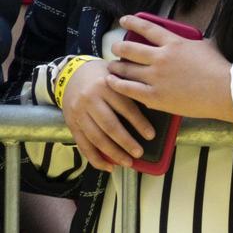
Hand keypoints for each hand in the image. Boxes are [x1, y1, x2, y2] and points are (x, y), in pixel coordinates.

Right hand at [59, 58, 153, 172]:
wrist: (71, 75)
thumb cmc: (103, 75)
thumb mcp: (117, 74)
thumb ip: (130, 87)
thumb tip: (153, 104)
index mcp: (107, 86)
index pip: (125, 108)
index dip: (139, 123)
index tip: (151, 135)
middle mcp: (91, 100)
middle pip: (110, 126)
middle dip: (125, 142)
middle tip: (139, 153)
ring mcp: (79, 113)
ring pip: (96, 138)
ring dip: (112, 153)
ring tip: (127, 162)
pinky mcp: (72, 124)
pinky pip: (83, 144)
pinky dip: (95, 158)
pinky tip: (108, 166)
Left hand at [104, 15, 232, 121]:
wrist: (225, 90)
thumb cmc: (219, 68)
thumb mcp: (206, 46)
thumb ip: (190, 43)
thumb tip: (185, 41)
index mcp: (174, 43)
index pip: (148, 29)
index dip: (133, 23)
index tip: (124, 20)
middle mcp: (161, 58)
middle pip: (130, 49)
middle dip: (119, 47)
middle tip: (115, 48)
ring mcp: (156, 78)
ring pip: (126, 70)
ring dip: (116, 67)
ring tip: (111, 67)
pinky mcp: (154, 96)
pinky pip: (128, 89)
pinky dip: (117, 84)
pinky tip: (111, 82)